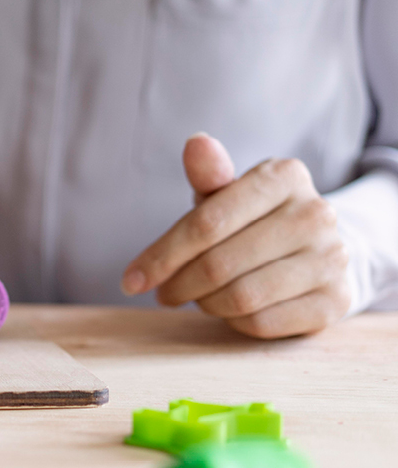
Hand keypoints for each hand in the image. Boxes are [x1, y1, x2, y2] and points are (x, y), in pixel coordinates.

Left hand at [122, 134, 350, 338]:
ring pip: (240, 297)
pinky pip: (263, 323)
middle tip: (164, 293)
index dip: (161, 256)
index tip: (131, 280)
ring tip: (199, 297)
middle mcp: (317, 213)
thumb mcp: (227, 195)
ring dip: (205, 303)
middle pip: (218, 264)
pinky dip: (234, 322)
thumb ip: (209, 175)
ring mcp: (332, 258)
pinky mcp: (336, 300)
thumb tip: (196, 143)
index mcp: (285, 176)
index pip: (206, 223)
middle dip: (179, 285)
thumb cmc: (254, 221)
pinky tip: (231, 310)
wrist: (315, 251)